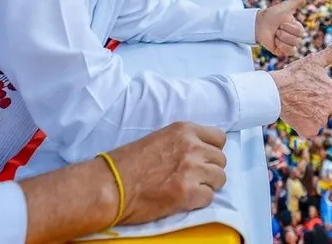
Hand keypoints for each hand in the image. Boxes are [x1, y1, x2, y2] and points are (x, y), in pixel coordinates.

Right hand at [111, 122, 227, 225]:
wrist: (111, 185)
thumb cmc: (127, 163)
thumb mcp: (158, 138)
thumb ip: (182, 142)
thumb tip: (199, 151)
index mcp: (184, 130)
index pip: (219, 138)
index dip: (212, 150)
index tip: (203, 159)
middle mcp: (192, 147)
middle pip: (221, 159)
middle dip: (210, 169)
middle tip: (194, 177)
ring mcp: (192, 170)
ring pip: (220, 178)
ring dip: (208, 185)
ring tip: (190, 189)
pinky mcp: (188, 194)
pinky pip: (209, 197)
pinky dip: (199, 201)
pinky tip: (184, 199)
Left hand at [255, 0, 306, 56]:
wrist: (258, 24)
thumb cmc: (272, 14)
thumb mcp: (285, 7)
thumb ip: (296, 1)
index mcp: (297, 27)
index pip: (300, 31)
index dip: (289, 27)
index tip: (282, 23)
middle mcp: (295, 36)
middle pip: (297, 40)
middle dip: (284, 33)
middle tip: (277, 29)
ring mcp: (289, 44)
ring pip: (293, 46)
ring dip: (282, 39)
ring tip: (275, 35)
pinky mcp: (282, 51)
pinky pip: (288, 52)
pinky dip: (281, 46)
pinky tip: (275, 42)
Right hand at [269, 37, 331, 137]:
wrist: (276, 90)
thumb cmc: (294, 74)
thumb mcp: (314, 60)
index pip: (325, 94)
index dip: (312, 91)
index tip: (302, 87)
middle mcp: (330, 106)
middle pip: (321, 108)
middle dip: (311, 104)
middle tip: (297, 97)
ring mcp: (321, 119)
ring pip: (315, 119)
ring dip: (307, 115)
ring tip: (295, 106)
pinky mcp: (311, 130)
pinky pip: (309, 131)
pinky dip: (303, 126)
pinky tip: (295, 117)